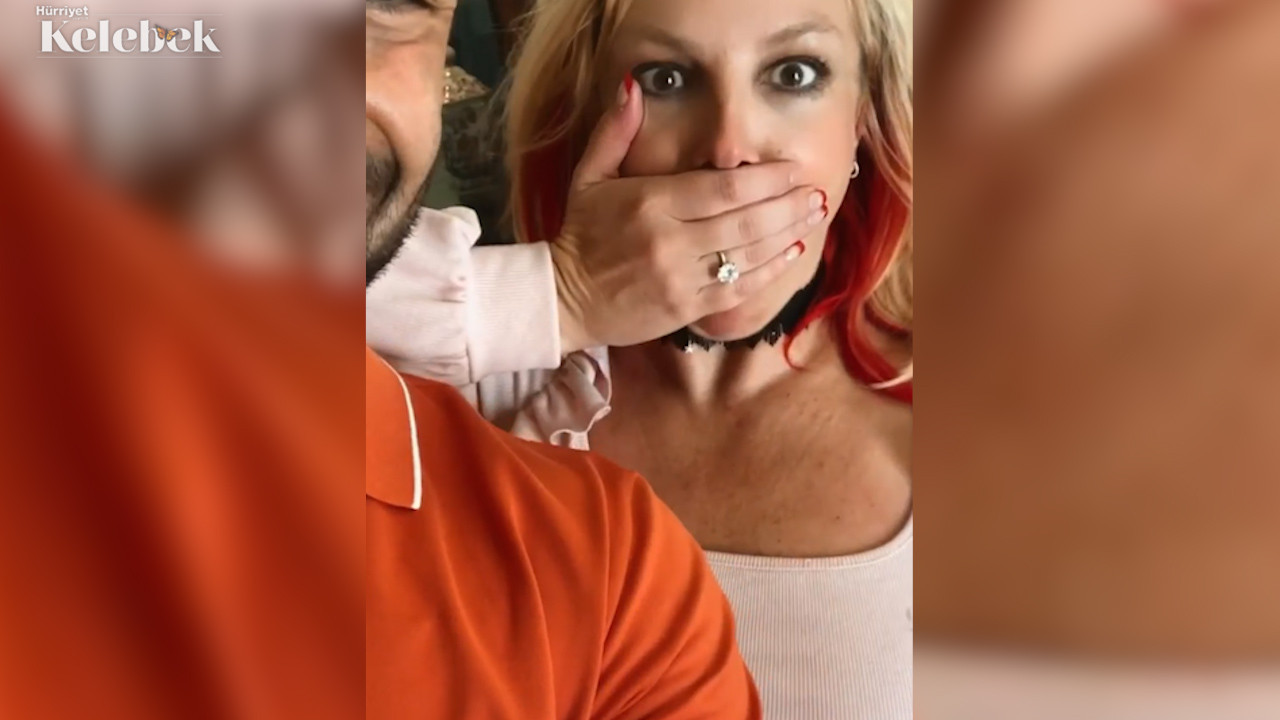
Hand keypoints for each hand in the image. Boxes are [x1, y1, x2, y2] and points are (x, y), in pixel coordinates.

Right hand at [552, 78, 825, 352]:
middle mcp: (670, 241)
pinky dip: (768, 272)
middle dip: (787, 206)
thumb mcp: (589, 175)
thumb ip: (615, 131)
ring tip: (813, 217)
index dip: (765, 179)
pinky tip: (790, 254)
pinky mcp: (686, 309)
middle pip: (744, 221)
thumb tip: (633, 86)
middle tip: (816, 193)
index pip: (722, 187)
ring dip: (786, 235)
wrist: (562, 298)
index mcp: (650, 203)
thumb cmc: (581, 234)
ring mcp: (680, 279)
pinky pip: (737, 290)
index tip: (792, 168)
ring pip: (747, 256)